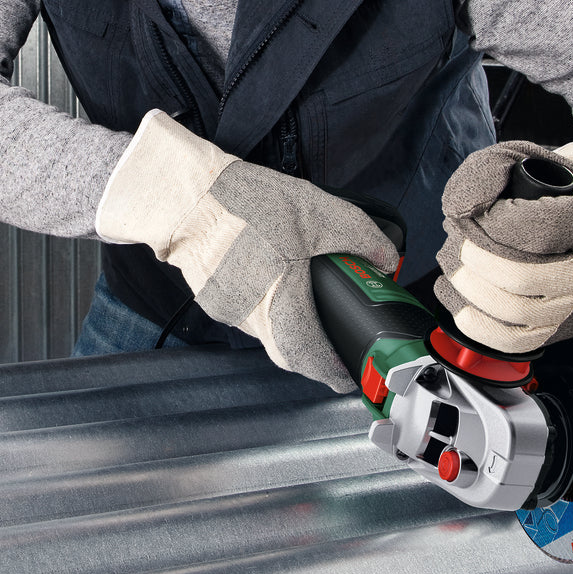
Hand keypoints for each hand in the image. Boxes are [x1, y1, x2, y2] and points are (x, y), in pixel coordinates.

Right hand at [96, 110, 399, 391]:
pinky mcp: (213, 299)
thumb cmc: (245, 203)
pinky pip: (247, 316)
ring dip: (289, 329)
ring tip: (307, 305)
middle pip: (288, 353)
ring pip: (267, 335)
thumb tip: (384, 258)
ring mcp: (228, 310)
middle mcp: (251, 315)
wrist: (187, 197)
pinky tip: (273, 282)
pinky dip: (266, 309)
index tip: (347, 376)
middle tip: (334, 349)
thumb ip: (360, 237)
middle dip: (314, 355)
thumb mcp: (318, 211)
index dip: (331, 372)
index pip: (309, 356)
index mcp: (279, 299)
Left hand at [433, 140, 572, 353]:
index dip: (496, 224)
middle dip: (474, 262)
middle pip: (524, 276)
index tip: (474, 216)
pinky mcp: (566, 328)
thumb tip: (462, 209)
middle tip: (458, 246)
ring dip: (471, 292)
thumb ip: (488, 170)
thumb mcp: (525, 158)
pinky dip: (478, 324)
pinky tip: (460, 301)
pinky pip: (518, 342)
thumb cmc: (555, 189)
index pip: (543, 227)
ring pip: (518, 314)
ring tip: (455, 270)